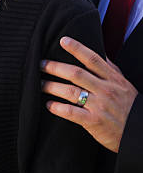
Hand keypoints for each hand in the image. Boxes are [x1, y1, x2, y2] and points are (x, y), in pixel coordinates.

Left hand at [41, 36, 137, 151]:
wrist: (139, 132)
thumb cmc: (129, 107)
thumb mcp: (123, 84)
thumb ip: (110, 69)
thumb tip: (99, 52)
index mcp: (112, 79)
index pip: (93, 59)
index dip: (77, 48)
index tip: (63, 40)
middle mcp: (105, 90)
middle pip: (76, 74)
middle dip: (56, 67)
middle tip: (40, 64)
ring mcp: (100, 106)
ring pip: (71, 92)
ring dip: (52, 86)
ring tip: (39, 84)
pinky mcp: (94, 122)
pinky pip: (72, 113)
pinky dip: (58, 108)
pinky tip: (49, 105)